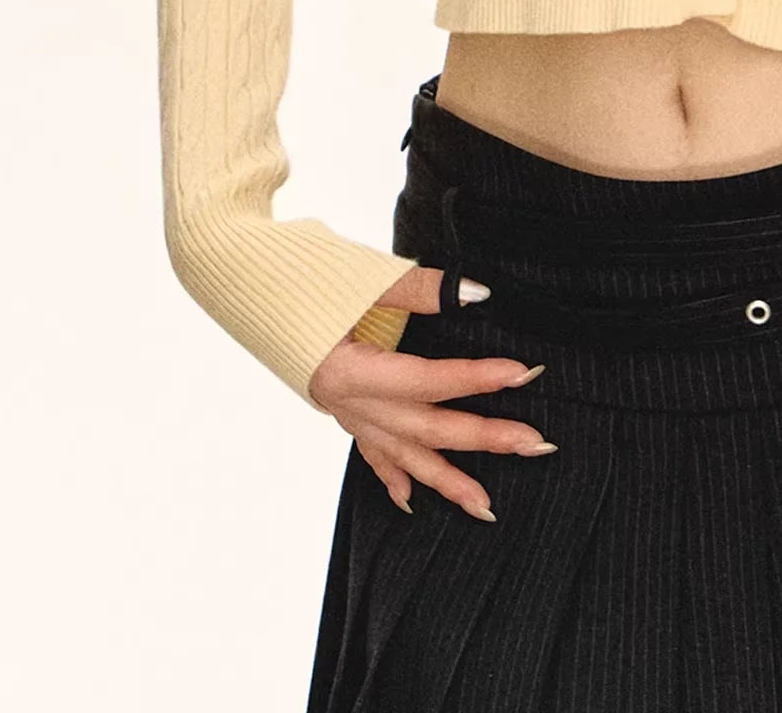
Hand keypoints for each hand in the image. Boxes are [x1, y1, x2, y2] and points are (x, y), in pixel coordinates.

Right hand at [305, 262, 555, 521]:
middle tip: (533, 443)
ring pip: (403, 456)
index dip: (476, 378)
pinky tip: (412, 500)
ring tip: (485, 505)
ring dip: (446, 480)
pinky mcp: (341, 411)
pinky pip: (371, 454)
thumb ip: (420, 289)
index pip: (427, 381)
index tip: (522, 374)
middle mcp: (350, 403)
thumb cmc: (301, 278)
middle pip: (426, 429)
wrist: (248, 287)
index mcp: (351, 371)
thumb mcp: (362, 277)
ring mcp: (345, 414)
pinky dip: (394, 477)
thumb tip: (476, 293)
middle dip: (482, 439)